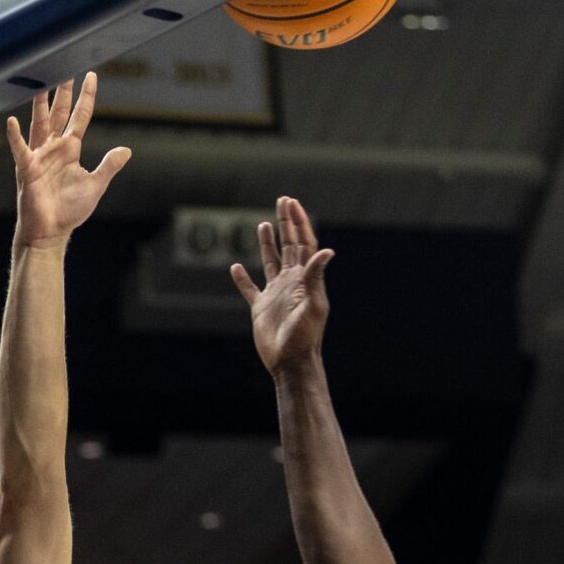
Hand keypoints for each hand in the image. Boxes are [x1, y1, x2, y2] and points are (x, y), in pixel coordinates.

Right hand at [7, 74, 131, 249]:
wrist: (50, 232)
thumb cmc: (69, 210)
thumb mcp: (95, 185)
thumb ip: (109, 166)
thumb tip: (126, 150)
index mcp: (70, 149)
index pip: (80, 116)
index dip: (86, 97)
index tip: (91, 75)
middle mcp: (53, 147)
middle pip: (59, 112)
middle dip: (62, 90)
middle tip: (65, 65)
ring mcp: (38, 156)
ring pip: (39, 122)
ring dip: (40, 103)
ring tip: (39, 81)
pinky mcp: (26, 169)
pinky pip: (20, 149)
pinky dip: (15, 136)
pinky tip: (11, 120)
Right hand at [229, 196, 335, 372]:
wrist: (290, 361)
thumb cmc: (305, 336)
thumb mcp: (314, 304)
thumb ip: (316, 276)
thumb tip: (327, 250)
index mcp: (305, 278)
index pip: (304, 243)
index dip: (298, 222)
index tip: (291, 203)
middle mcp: (291, 282)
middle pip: (289, 246)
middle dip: (286, 223)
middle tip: (282, 201)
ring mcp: (276, 294)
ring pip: (270, 262)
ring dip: (267, 243)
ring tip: (263, 225)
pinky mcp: (261, 308)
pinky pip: (250, 289)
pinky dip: (242, 279)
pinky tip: (236, 268)